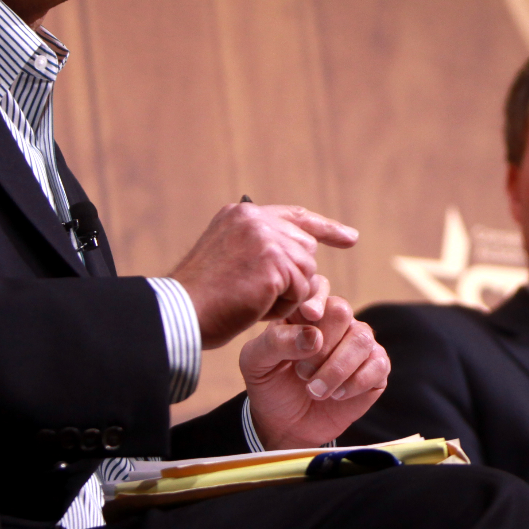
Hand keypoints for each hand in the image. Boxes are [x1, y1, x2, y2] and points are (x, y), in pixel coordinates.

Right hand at [169, 202, 357, 346]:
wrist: (178, 313)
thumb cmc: (200, 299)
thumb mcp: (228, 258)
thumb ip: (261, 249)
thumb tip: (305, 251)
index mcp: (241, 215)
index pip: (295, 216)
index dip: (326, 227)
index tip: (351, 238)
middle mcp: (254, 219)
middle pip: (306, 249)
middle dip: (295, 277)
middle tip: (260, 295)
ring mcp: (265, 238)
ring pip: (306, 271)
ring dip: (287, 295)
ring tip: (251, 300)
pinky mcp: (273, 262)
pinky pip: (300, 291)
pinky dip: (283, 307)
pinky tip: (255, 307)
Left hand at [240, 276, 390, 449]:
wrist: (287, 425)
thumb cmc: (271, 386)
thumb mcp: (256, 363)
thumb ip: (275, 341)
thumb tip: (313, 336)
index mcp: (305, 312)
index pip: (318, 286)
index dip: (316, 298)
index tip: (309, 315)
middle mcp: (336, 322)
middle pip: (341, 311)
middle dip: (320, 346)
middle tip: (301, 372)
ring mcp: (359, 343)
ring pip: (360, 339)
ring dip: (335, 369)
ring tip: (314, 389)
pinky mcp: (376, 367)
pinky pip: (376, 365)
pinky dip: (353, 383)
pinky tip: (336, 395)